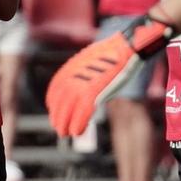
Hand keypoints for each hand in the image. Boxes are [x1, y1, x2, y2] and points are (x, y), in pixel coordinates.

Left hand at [44, 16, 170, 136]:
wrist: (127, 46)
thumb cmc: (115, 53)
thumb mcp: (93, 59)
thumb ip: (86, 71)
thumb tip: (86, 80)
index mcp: (72, 67)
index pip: (56, 89)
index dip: (54, 104)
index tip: (55, 113)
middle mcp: (73, 75)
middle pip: (59, 100)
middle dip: (57, 117)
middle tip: (59, 129)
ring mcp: (82, 82)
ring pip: (68, 108)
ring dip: (65, 123)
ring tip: (66, 133)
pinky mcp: (94, 90)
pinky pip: (82, 111)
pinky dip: (78, 123)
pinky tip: (77, 131)